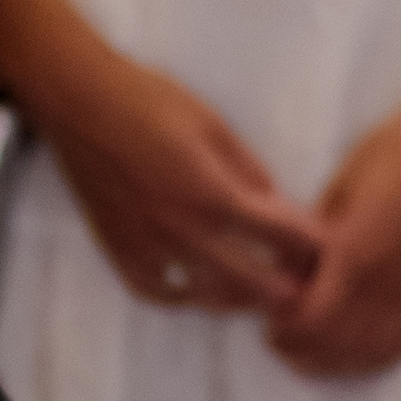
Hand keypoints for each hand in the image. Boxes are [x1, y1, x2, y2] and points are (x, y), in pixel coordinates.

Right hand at [21, 25, 321, 313]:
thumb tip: (277, 206)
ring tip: (256, 293)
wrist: (79, 103)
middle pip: (251, 282)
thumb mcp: (214, 126)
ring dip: (238, 298)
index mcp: (213, 195)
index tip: (322, 249)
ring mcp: (148, 247)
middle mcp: (182, 231)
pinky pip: (158, 291)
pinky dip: (181, 295)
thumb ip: (249, 172)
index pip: (279, 236)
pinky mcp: (119, 251)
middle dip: (284, 288)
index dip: (308, 246)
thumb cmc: (149, 102)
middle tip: (302, 291)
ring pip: (206, 296)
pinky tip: (196, 287)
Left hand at [263, 41, 400, 378]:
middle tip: (280, 337)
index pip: (311, 321)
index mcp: (357, 255)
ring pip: (370, 353)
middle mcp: (390, 284)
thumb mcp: (336, 194)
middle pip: (337, 345)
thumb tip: (283, 279)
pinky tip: (355, 351)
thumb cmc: (392, 155)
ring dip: (335, 358)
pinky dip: (374, 355)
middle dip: (301, 347)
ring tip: (310, 350)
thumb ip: (311, 243)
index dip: (284, 329)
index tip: (269, 320)